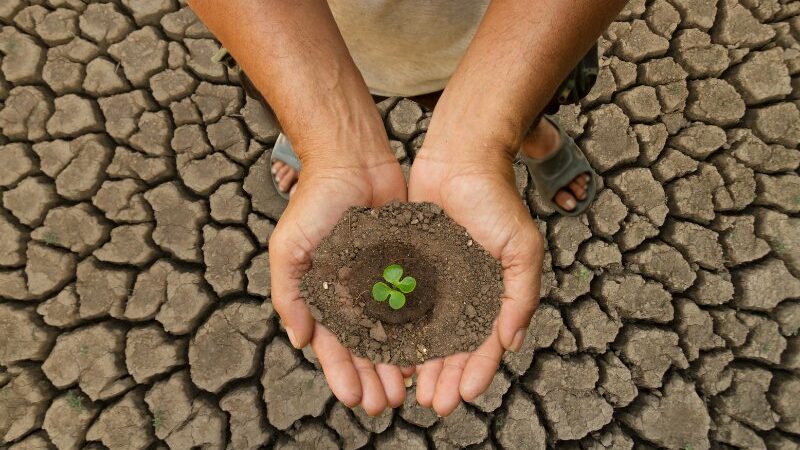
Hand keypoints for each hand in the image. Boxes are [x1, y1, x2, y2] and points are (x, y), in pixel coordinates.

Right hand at [269, 151, 413, 414]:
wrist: (352, 160)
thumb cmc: (314, 201)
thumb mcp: (289, 247)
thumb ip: (289, 293)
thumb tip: (300, 340)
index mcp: (322, 295)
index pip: (332, 344)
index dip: (341, 373)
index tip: (353, 399)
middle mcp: (353, 294)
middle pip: (364, 347)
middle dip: (373, 377)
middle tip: (385, 405)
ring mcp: (381, 281)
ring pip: (392, 333)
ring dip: (397, 363)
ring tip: (408, 390)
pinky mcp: (408, 266)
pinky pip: (416, 304)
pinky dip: (420, 330)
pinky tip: (429, 352)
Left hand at [407, 147, 543, 415]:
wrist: (459, 158)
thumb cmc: (496, 200)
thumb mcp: (522, 247)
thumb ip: (522, 294)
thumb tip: (512, 342)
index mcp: (493, 293)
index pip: (486, 343)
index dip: (477, 371)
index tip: (463, 396)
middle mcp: (464, 293)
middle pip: (453, 346)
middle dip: (445, 377)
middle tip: (431, 404)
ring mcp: (436, 282)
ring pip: (425, 333)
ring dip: (419, 364)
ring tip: (409, 390)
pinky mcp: (409, 267)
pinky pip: (401, 305)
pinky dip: (396, 331)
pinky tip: (386, 353)